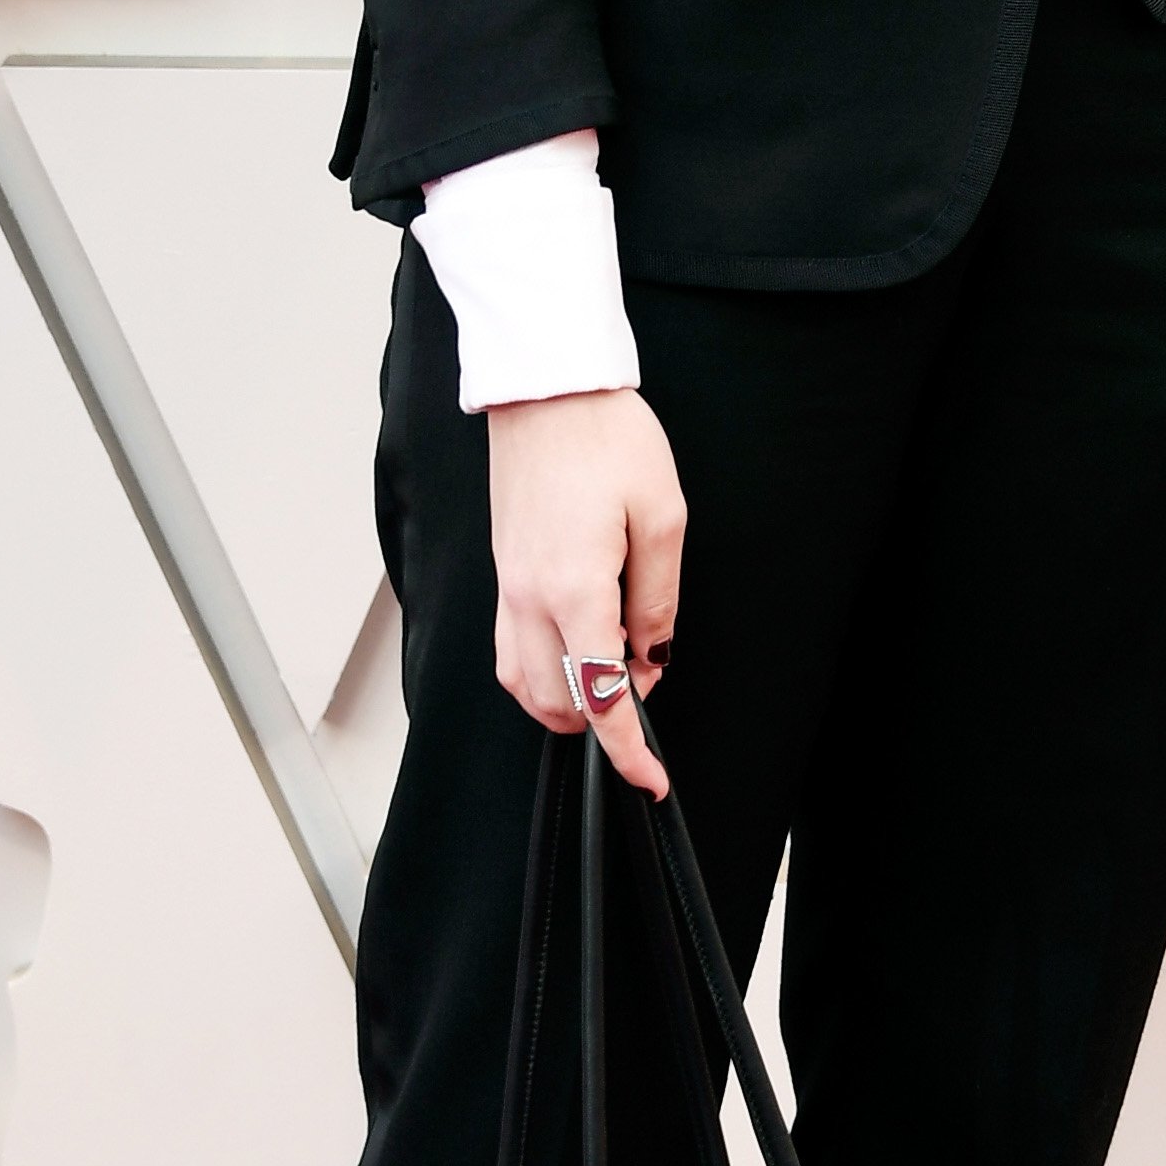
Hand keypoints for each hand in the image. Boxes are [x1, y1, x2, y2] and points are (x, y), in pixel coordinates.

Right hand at [486, 387, 684, 796]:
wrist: (547, 389)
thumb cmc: (607, 440)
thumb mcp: (662, 518)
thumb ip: (657, 600)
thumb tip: (651, 656)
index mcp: (574, 590)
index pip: (599, 696)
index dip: (627, 749)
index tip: (649, 776)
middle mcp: (529, 599)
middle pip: (555, 703)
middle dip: (603, 720)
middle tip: (648, 683)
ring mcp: (508, 588)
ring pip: (522, 685)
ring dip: (565, 701)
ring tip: (614, 671)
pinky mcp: (503, 574)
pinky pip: (507, 651)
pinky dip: (538, 673)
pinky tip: (572, 652)